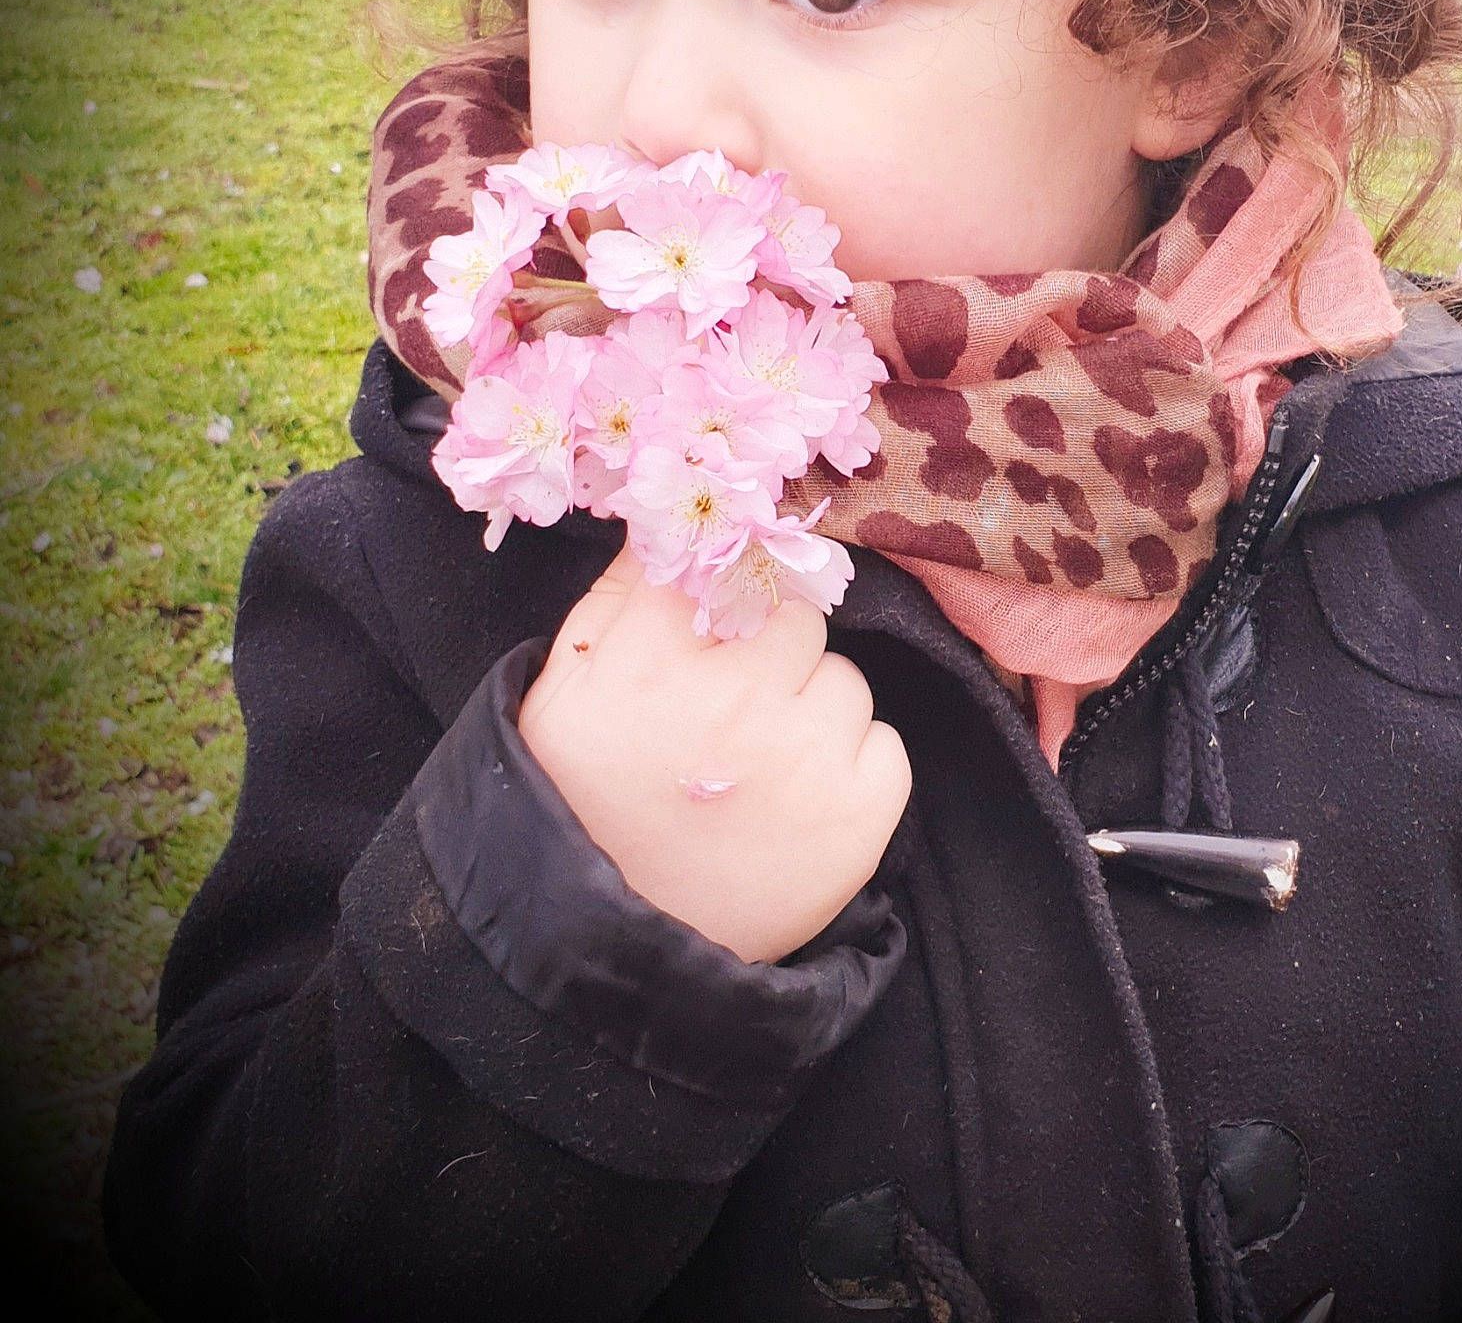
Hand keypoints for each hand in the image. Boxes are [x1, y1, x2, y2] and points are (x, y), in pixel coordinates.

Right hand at [517, 543, 911, 963]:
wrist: (613, 958)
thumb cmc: (582, 809)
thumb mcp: (561, 695)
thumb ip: (620, 596)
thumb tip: (678, 518)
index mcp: (653, 658)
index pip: (730, 561)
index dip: (728, 593)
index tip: (718, 628)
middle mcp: (736, 696)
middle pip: (797, 616)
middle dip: (771, 655)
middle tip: (732, 717)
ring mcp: (806, 755)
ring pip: (844, 680)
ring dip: (812, 715)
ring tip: (761, 773)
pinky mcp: (862, 814)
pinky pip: (885, 744)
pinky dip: (854, 771)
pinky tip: (800, 807)